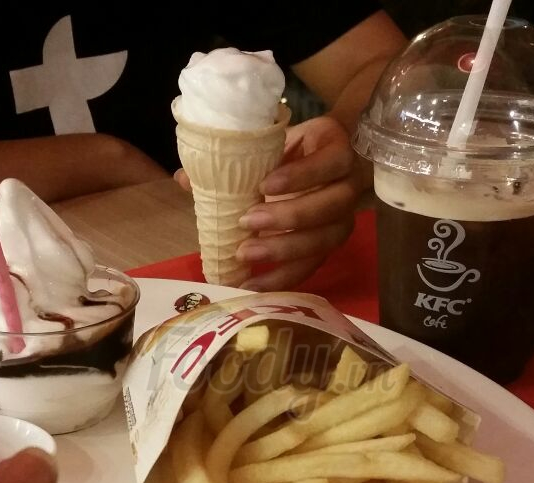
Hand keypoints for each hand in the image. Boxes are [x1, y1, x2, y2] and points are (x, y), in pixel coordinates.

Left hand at [176, 116, 365, 290]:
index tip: (264, 184)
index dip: (301, 176)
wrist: (316, 160)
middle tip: (248, 223)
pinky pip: (313, 265)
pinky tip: (254, 285)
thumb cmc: (291, 149)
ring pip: (324, 240)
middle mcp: (349, 187)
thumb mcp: (269, 145)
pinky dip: (283, 277)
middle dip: (289, 217)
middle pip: (331, 207)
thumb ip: (235, 158)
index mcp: (337, 151)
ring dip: (284, 251)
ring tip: (246, 255)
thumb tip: (184, 178)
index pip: (330, 163)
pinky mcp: (330, 245)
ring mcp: (344, 219)